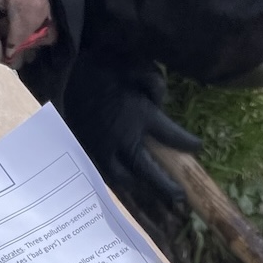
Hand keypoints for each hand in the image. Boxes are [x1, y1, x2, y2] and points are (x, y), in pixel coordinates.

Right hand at [63, 54, 201, 209]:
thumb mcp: (138, 66)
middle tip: (180, 197)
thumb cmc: (104, 65)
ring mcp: (104, 149)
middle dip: (165, 187)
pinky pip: (104, 173)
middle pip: (149, 171)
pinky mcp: (88, 150)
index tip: (197, 147)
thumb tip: (161, 103)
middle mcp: (124, 139)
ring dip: (140, 187)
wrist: (66, 72)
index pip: (172, 136)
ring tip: (150, 192)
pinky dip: (118, 181)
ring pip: (124, 179)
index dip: (187, 143)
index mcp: (140, 116)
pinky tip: (125, 181)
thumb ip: (155, 85)